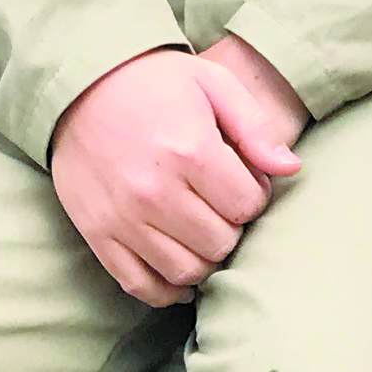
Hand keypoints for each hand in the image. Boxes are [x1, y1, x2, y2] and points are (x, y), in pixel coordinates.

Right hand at [49, 48, 300, 307]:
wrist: (79, 83)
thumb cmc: (153, 82)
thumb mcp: (212, 82)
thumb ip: (255, 127)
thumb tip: (291, 169)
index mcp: (189, 150)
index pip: (248, 206)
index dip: (253, 196)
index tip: (240, 180)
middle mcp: (155, 191)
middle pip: (220, 244)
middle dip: (230, 227)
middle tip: (220, 205)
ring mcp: (123, 218)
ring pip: (186, 272)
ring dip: (203, 258)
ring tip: (200, 230)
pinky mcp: (98, 235)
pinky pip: (141, 286)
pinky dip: (166, 290)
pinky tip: (180, 271)